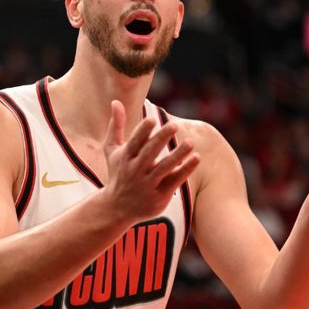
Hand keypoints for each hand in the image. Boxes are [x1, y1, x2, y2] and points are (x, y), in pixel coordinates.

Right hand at [102, 101, 199, 222]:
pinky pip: (174, 181)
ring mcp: (147, 184)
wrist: (117, 208)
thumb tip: (115, 101)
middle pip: (149, 153)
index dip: (143, 131)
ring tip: (191, 143)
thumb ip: (116, 125)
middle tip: (174, 125)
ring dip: (177, 155)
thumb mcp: (111, 150)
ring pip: (164, 168)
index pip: (134, 142)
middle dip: (161, 139)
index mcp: (125, 157)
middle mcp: (135, 170)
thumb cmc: (117, 173)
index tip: (153, 119)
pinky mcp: (158, 196)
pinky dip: (185, 170)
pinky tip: (196, 158)